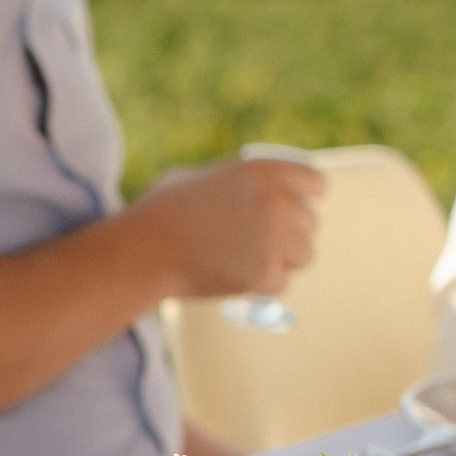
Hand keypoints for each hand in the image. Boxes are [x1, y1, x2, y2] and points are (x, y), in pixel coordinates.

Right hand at [128, 156, 322, 298]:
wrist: (140, 251)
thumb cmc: (159, 212)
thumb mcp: (198, 177)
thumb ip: (236, 181)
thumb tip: (254, 188)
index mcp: (262, 172)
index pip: (314, 183)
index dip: (303, 197)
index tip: (292, 209)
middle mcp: (276, 202)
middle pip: (310, 223)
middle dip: (287, 233)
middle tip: (254, 242)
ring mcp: (273, 240)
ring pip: (303, 255)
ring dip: (280, 259)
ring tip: (245, 261)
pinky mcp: (265, 274)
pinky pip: (281, 282)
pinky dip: (261, 284)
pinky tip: (234, 276)